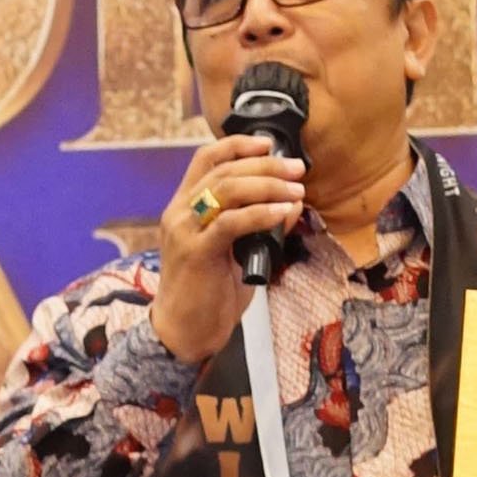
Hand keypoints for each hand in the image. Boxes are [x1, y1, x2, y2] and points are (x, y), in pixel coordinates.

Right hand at [150, 132, 305, 363]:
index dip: (238, 145)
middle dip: (266, 165)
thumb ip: (256, 228)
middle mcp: (180, 213)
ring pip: (227, 190)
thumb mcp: (234, 253)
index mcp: (184, 207)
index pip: (206, 159)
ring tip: (295, 191)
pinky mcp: (196, 253)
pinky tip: (282, 213)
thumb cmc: (208, 295)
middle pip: (224, 170)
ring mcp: (185, 231)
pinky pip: (231, 223)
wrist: (185, 332)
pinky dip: (261, 214)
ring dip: (268, 185)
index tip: (270, 143)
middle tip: (297, 170)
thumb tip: (290, 204)